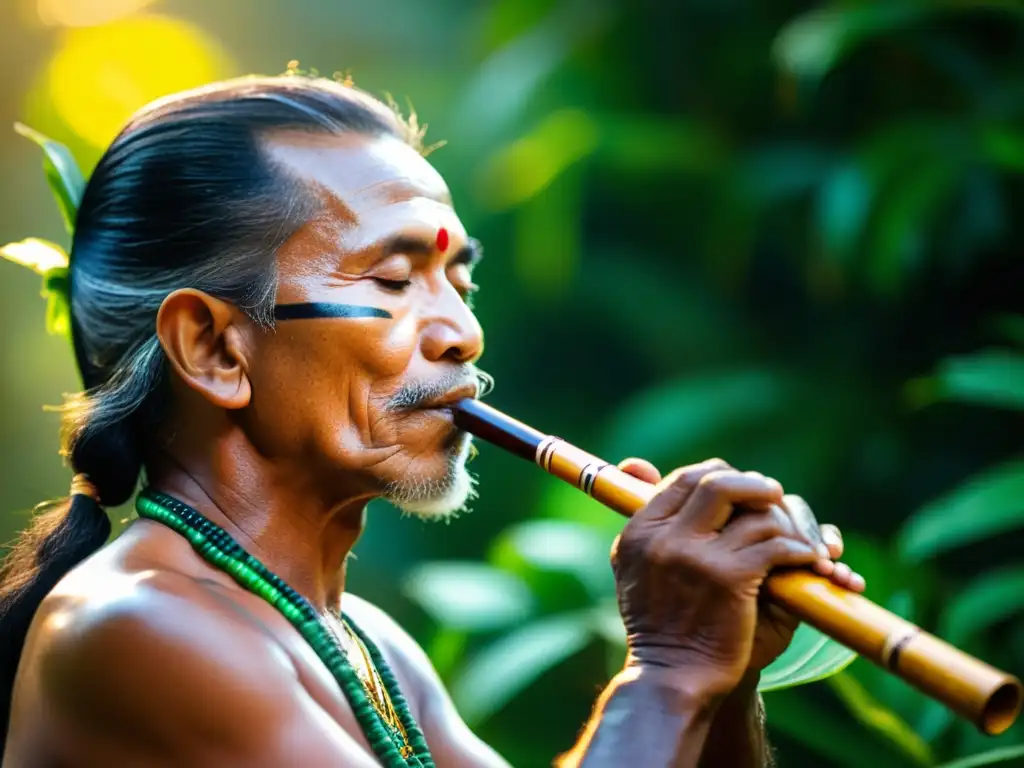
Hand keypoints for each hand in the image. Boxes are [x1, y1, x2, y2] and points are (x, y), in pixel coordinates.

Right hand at [611, 457, 864, 696]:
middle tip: (775, 497)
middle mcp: (662, 537)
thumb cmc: (662, 625)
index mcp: (639, 531)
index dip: (721, 477)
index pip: (685, 479)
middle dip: (755, 486)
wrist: (673, 680)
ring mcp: (695, 557)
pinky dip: (801, 549)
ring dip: (788, 522)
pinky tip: (808, 561)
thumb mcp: (637, 566)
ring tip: (799, 538)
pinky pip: (776, 545)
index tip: (743, 491)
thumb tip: (634, 460)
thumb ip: (650, 518)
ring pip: (757, 513)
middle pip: (719, 482)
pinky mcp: (728, 578)